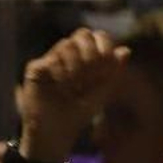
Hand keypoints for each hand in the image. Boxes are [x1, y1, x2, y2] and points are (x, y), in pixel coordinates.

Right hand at [16, 29, 129, 162]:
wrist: (59, 129)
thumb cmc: (81, 111)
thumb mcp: (103, 90)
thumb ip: (114, 70)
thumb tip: (126, 50)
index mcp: (86, 58)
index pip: (98, 36)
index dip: (104, 45)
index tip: (106, 64)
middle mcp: (68, 55)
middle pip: (82, 33)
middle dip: (91, 53)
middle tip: (90, 76)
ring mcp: (51, 60)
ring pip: (67, 44)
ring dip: (76, 66)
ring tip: (75, 87)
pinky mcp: (36, 67)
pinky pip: (52, 58)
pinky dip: (62, 73)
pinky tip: (61, 88)